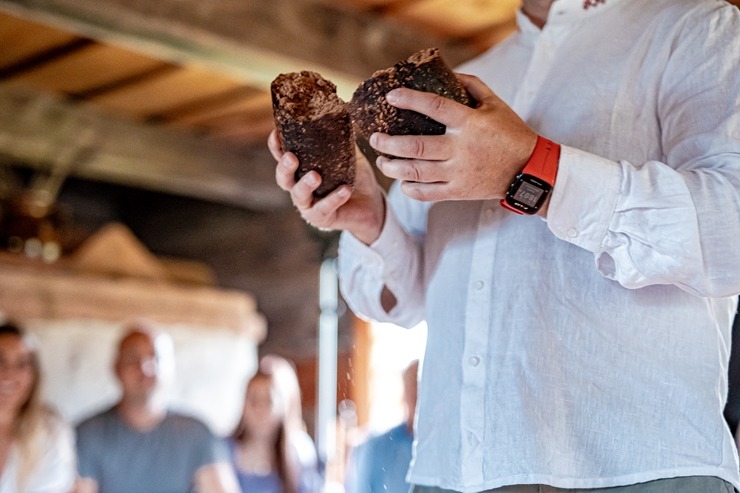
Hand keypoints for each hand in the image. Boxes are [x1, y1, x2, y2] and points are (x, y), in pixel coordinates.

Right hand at [269, 130, 385, 244]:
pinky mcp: (322, 218)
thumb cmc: (353, 177)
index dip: (276, 146)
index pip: (282, 156)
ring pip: (299, 195)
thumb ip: (340, 139)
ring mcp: (308, 205)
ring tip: (315, 176)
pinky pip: (325, 208)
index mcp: (300, 169)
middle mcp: (298, 187)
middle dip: (285, 167)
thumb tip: (341, 111)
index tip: (276, 132)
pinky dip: (334, 198)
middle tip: (292, 157)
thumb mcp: (347, 155)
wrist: (371, 204)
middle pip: (283, 178)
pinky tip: (345, 190)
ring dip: (305, 184)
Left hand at [369, 73, 537, 201]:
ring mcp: (458, 173)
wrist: (529, 170)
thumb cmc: (510, 133)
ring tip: (382, 160)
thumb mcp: (495, 104)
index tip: (391, 96)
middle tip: (375, 138)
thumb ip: (471, 86)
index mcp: (469, 123)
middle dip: (389, 143)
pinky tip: (402, 182)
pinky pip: (427, 193)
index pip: (434, 107)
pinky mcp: (459, 191)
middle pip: (415, 146)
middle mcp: (460, 149)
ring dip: (393, 167)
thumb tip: (448, 73)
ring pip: (416, 172)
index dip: (410, 100)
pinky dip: (410, 189)